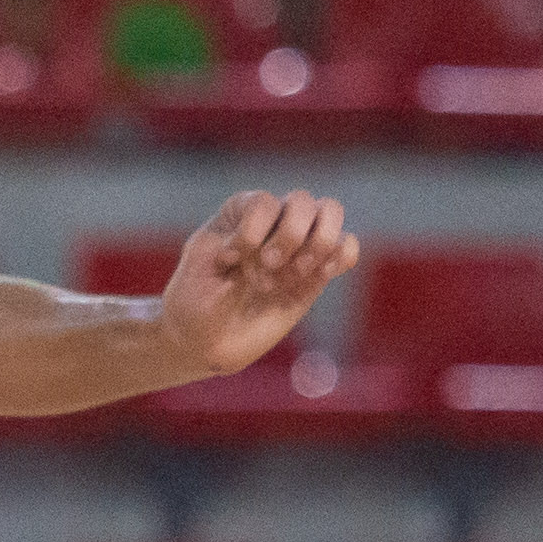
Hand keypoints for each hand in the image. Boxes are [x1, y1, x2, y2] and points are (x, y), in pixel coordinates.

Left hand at [159, 189, 359, 378]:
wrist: (207, 340)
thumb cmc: (195, 302)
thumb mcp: (195, 272)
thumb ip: (222, 251)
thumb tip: (260, 247)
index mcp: (239, 213)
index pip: (264, 202)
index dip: (252, 233)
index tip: (229, 261)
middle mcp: (272, 221)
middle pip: (303, 201)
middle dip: (289, 238)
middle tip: (268, 269)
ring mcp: (297, 244)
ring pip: (330, 212)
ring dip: (317, 245)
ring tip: (295, 275)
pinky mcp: (316, 271)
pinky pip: (346, 247)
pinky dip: (342, 257)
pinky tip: (319, 276)